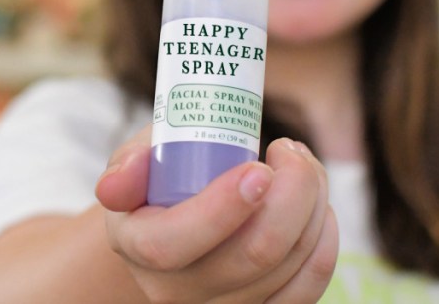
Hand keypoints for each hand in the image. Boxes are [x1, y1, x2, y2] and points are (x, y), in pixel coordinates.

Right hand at [95, 125, 337, 302]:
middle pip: (252, 255)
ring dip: (312, 203)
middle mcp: (178, 293)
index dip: (221, 208)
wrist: (174, 228)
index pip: (173, 244)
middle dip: (291, 193)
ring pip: (290, 264)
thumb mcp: (136, 165)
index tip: (259, 168)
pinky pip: (308, 287)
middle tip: (290, 150)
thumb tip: (115, 186)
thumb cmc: (159, 185)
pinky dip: (324, 240)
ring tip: (301, 163)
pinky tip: (318, 206)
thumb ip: (128, 166)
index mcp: (139, 248)